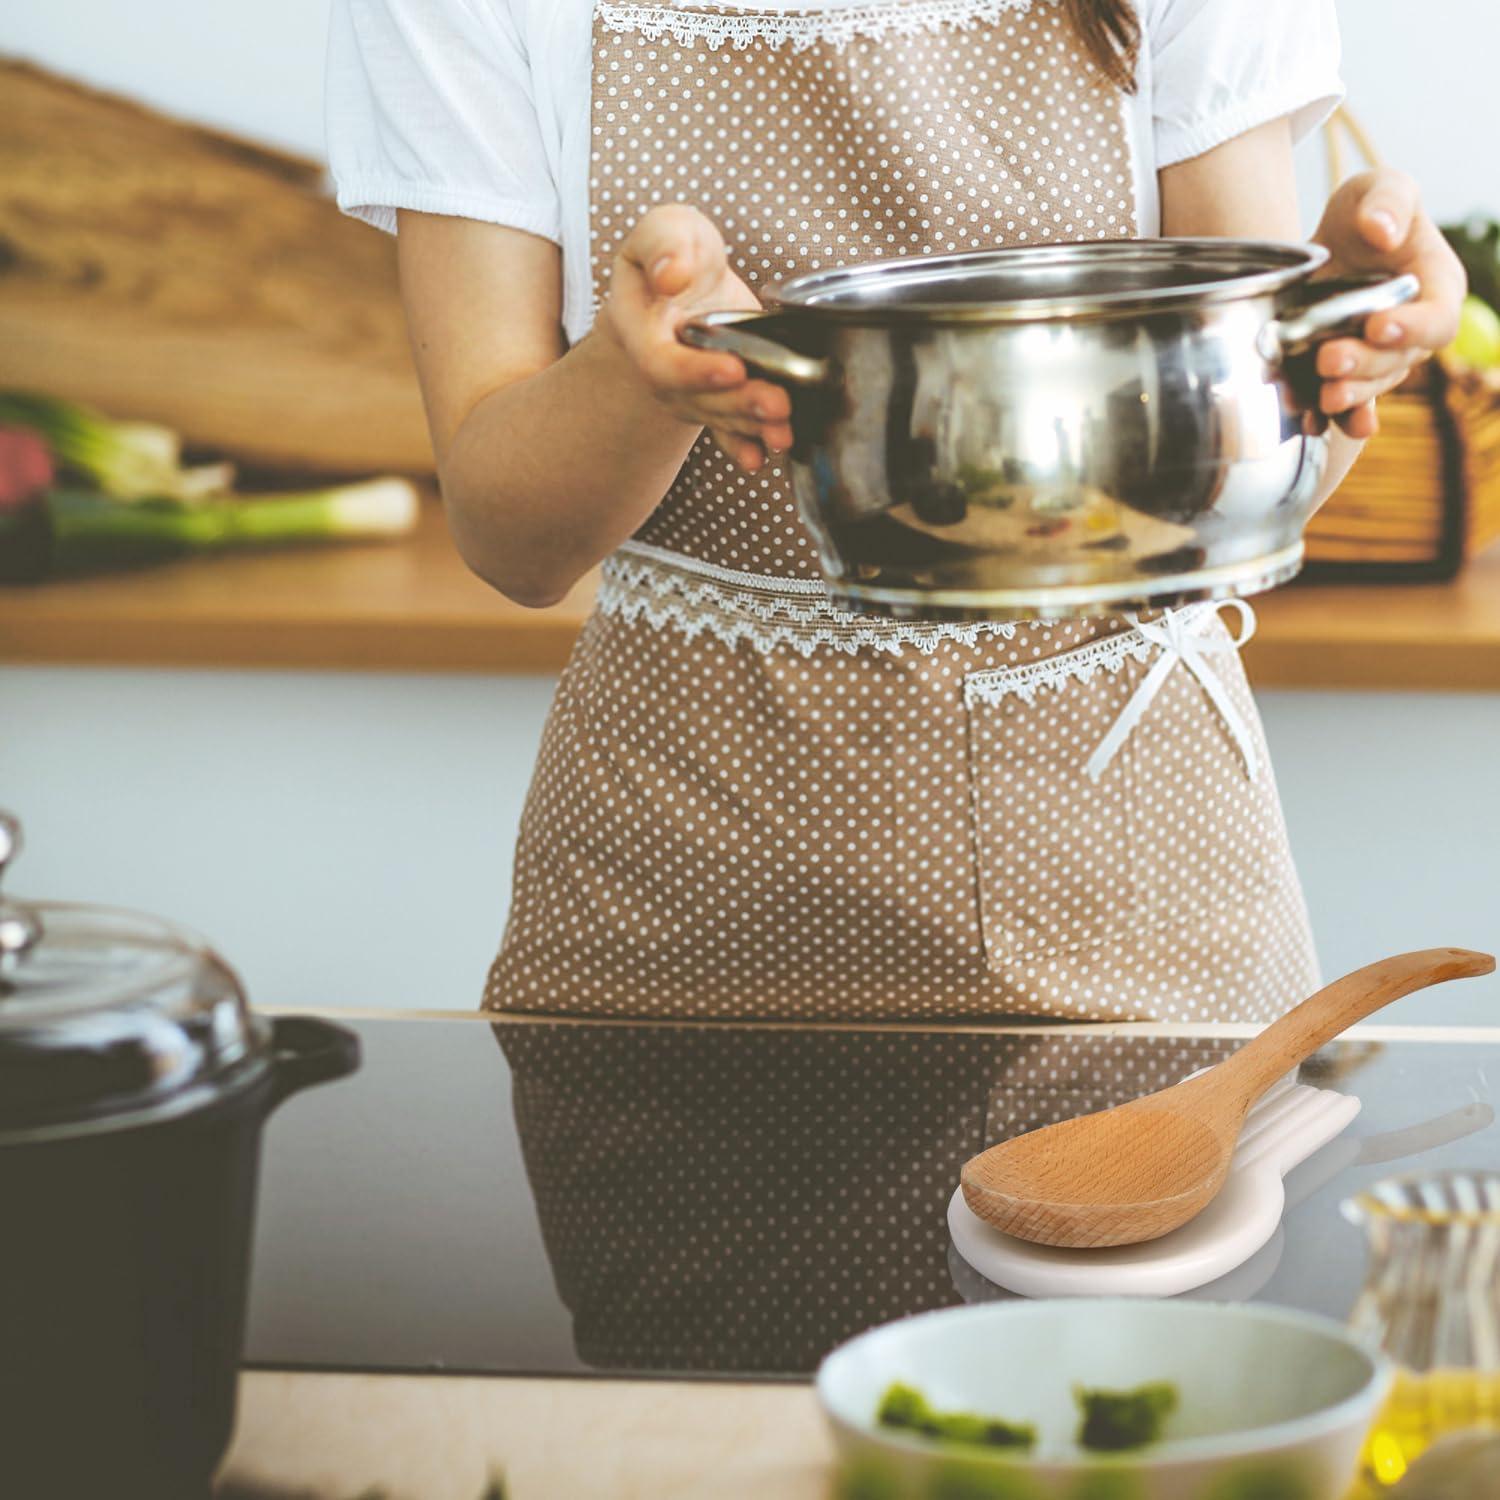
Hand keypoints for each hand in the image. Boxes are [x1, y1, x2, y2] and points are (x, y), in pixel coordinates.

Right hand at [599, 205, 791, 470]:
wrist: (681, 285)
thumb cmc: (677, 253)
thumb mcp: (667, 228)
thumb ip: (664, 243)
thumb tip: (672, 275)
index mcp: (641, 329)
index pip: (662, 362)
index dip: (695, 370)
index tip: (734, 367)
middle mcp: (663, 371)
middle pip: (697, 398)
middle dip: (740, 403)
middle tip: (777, 404)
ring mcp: (689, 391)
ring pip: (720, 415)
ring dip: (754, 426)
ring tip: (784, 430)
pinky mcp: (717, 400)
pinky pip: (728, 430)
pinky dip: (746, 445)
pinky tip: (764, 456)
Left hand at [1311, 168, 1466, 437]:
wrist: (1322, 248)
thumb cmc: (1364, 213)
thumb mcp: (1376, 188)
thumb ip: (1388, 200)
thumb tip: (1383, 231)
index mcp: (1435, 288)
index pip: (1438, 319)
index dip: (1413, 328)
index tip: (1378, 325)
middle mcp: (1412, 333)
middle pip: (1399, 362)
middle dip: (1365, 365)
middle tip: (1329, 359)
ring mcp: (1378, 359)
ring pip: (1371, 388)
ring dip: (1348, 398)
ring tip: (1322, 398)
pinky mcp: (1345, 376)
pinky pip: (1343, 405)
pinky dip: (1328, 419)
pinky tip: (1311, 425)